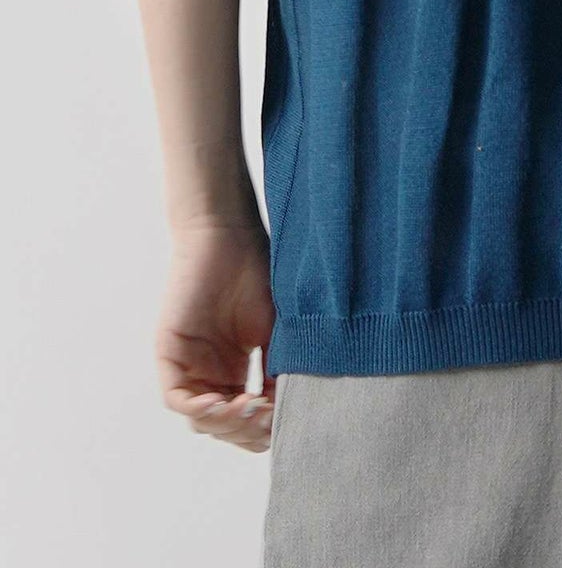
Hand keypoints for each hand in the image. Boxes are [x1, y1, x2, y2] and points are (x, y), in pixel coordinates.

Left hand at [155, 218, 276, 453]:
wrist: (230, 236)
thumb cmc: (257, 273)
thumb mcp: (277, 331)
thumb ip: (279, 370)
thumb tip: (287, 412)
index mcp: (235, 370)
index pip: (246, 419)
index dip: (264, 426)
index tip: (283, 415)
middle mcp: (211, 373)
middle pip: (224, 427)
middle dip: (246, 430)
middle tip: (267, 416)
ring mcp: (189, 366)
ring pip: (200, 420)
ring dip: (226, 423)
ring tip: (250, 407)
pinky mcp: (170, 355)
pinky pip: (177, 399)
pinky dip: (200, 409)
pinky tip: (225, 401)